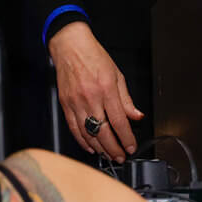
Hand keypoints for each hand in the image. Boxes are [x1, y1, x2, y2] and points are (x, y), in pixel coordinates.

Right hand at [50, 21, 141, 159]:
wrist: (70, 46)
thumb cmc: (93, 56)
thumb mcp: (117, 74)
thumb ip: (126, 99)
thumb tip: (136, 116)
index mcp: (106, 89)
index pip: (119, 121)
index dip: (126, 137)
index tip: (131, 146)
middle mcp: (90, 97)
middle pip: (103, 131)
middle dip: (114, 148)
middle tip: (120, 156)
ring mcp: (76, 102)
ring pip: (88, 133)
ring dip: (99, 148)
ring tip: (108, 154)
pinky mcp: (65, 104)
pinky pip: (73, 127)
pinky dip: (82, 140)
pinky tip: (90, 146)